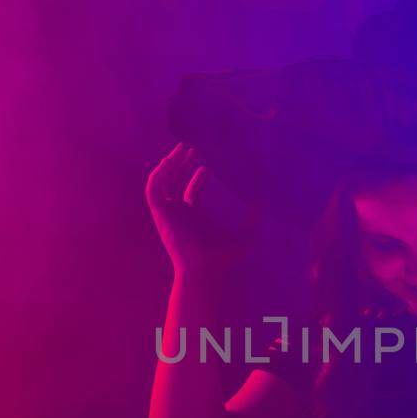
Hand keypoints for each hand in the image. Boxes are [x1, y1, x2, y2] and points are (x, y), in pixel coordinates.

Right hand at [144, 142, 256, 275]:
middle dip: (180, 164)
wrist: (204, 270)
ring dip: (168, 165)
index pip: (190, 193)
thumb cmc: (222, 260)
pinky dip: (158, 174)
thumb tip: (264, 202)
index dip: (197, 177)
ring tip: (180, 148)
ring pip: (162, 182)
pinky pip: (152, 189)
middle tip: (189, 147)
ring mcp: (167, 213)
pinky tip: (168, 162)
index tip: (205, 165)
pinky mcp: (159, 213)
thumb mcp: (245, 235)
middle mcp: (178, 214)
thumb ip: (254, 219)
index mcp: (194, 218)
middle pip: (174, 183)